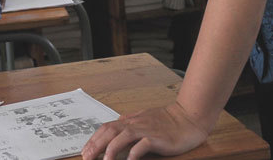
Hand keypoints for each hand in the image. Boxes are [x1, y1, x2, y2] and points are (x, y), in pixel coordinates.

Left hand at [81, 102, 208, 159]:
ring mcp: (146, 130)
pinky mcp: (158, 138)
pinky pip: (143, 145)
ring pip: (123, 136)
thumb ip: (130, 123)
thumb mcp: (144, 119)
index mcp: (130, 120)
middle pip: (110, 131)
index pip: (106, 128)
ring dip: (111, 149)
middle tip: (87, 157)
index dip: (94, 139)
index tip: (84, 151)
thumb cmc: (167, 121)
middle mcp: (135, 123)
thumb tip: (116, 127)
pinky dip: (134, 153)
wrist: (188, 118)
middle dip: (96, 144)